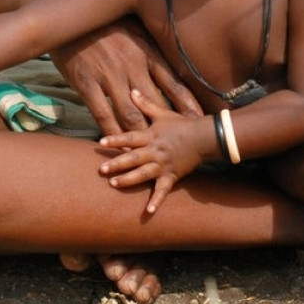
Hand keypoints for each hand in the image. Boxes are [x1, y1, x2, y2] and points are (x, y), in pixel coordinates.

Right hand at [50, 18, 201, 136]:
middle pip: (156, 104)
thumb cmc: (105, 21)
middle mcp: (132, 65)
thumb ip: (151, 47)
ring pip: (131, 115)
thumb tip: (174, 63)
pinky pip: (103, 115)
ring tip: (150, 154)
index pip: (173, 82)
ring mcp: (109, 75)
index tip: (199, 120)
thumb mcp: (134, 27)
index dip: (187, 104)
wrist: (69, 16)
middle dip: (169, 128)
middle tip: (180, 146)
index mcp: (146, 51)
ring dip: (141, 136)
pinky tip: (117, 145)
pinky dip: (112, 133)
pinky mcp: (87, 83)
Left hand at [98, 88, 206, 212]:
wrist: (203, 137)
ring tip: (113, 184)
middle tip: (101, 170)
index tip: (101, 143)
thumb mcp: (162, 113)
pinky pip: (163, 190)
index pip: (130, 138)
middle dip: (116, 164)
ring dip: (128, 180)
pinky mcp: (171, 176)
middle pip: (133, 158)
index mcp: (151, 136)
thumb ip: (146, 104)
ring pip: (143, 174)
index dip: (116, 140)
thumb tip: (132, 91)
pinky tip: (149, 211)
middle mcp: (154, 151)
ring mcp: (163, 165)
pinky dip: (156, 201)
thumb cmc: (181, 124)